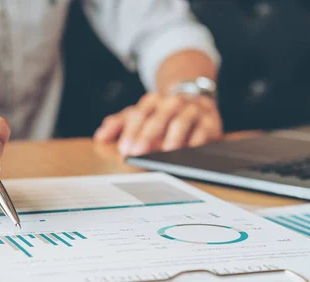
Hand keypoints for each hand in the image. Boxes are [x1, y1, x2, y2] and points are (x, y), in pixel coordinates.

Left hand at [94, 92, 222, 155]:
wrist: (195, 99)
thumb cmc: (161, 114)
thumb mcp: (138, 115)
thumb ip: (118, 125)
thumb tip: (100, 137)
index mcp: (152, 102)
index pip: (139, 115)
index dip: (131, 132)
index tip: (125, 149)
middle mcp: (171, 103)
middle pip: (158, 119)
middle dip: (147, 137)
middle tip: (139, 153)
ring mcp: (191, 110)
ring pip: (180, 122)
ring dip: (171, 139)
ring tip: (164, 153)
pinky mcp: (209, 121)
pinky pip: (202, 131)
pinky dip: (195, 142)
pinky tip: (188, 152)